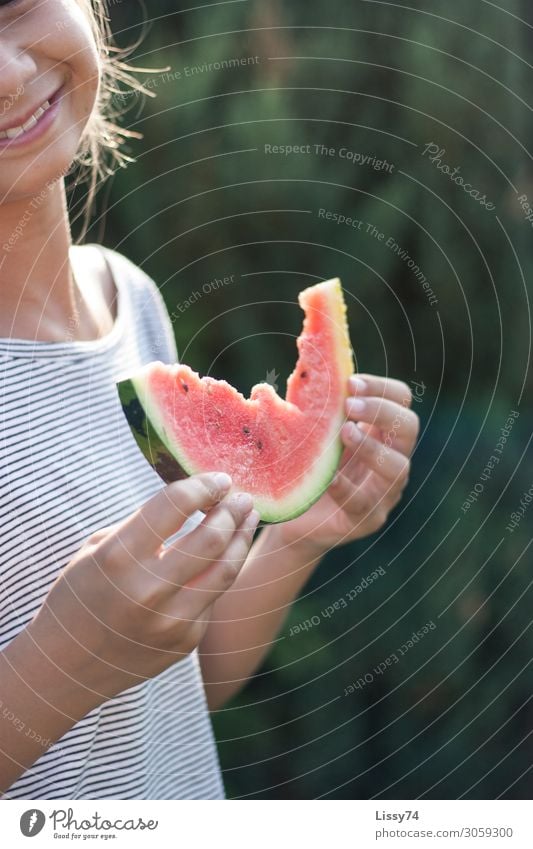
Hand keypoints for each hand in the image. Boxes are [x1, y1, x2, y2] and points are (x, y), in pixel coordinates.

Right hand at [24, 473, 259, 703]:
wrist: (63, 669)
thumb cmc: (78, 597)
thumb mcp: (97, 550)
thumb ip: (144, 527)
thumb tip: (193, 501)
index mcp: (118, 558)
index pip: (175, 505)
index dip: (203, 485)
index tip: (218, 478)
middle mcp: (148, 590)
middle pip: (212, 538)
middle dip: (232, 510)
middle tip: (241, 497)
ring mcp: (171, 621)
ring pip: (226, 570)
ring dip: (242, 538)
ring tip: (248, 519)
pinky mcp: (185, 641)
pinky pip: (212, 598)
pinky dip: (219, 572)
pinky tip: (223, 556)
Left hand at [276, 374, 419, 554]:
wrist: (291, 513)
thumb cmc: (304, 463)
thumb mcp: (310, 430)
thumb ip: (315, 403)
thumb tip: (307, 362)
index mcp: (381, 432)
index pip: (401, 401)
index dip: (382, 389)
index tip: (352, 382)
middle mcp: (391, 459)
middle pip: (408, 428)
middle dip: (381, 412)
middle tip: (350, 406)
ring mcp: (384, 493)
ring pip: (397, 468)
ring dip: (373, 447)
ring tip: (346, 433)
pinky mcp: (367, 520)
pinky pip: (364, 504)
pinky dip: (347, 489)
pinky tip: (329, 478)